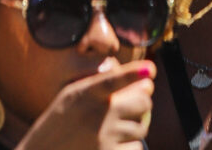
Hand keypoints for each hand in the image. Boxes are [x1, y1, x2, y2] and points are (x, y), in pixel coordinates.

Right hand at [14, 60, 154, 149]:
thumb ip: (102, 84)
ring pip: (141, 127)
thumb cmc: (61, 121)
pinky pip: (136, 148)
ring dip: (134, 127)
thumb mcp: (73, 94)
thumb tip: (145, 81)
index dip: (133, 73)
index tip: (150, 70)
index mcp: (87, 94)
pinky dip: (130, 146)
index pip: (113, 80)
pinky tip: (114, 145)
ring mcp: (105, 138)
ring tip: (115, 129)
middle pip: (143, 103)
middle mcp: (98, 115)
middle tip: (134, 106)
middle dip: (143, 103)